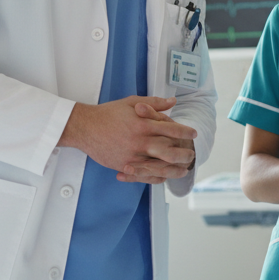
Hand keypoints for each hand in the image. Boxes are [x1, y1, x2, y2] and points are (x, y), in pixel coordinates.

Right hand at [60, 96, 196, 183]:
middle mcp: (139, 141)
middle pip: (169, 151)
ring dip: (174, 169)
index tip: (193, 133)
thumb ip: (154, 103)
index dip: (184, 132)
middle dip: (184, 154)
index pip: (171, 129)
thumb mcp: (132, 102)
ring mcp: (132, 155)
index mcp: (143, 124)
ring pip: (159, 166)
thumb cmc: (108, 113)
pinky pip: (144, 174)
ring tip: (184, 169)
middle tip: (192, 154)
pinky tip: (164, 176)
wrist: (85, 127)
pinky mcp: (124, 165)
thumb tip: (172, 102)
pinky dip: (156, 177)